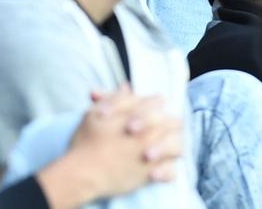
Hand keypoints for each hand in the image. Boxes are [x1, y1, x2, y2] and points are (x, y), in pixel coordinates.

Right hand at [37, 89, 182, 207]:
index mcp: (138, 115)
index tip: (156, 105)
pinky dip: (168, 172)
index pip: (157, 102)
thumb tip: (126, 87)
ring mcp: (152, 155)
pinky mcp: (150, 175)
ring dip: (174, 145)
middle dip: (170, 122)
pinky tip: (160, 170)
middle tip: (166, 126)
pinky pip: (170, 173)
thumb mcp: (94, 113)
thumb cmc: (86, 141)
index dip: (156, 103)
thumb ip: (113, 98)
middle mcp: (149, 133)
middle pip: (173, 123)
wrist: (84, 173)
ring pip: (177, 146)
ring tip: (168, 148)